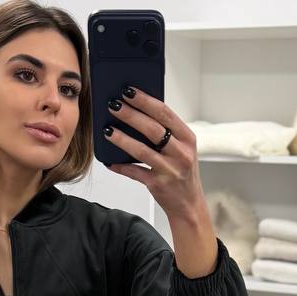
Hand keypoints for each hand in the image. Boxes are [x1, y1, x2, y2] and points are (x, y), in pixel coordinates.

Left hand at [105, 85, 204, 221]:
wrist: (189, 204)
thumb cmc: (181, 172)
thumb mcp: (181, 149)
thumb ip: (166, 132)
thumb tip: (136, 112)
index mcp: (187, 139)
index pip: (165, 113)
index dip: (145, 100)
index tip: (128, 91)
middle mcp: (181, 153)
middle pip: (152, 129)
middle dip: (130, 115)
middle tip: (113, 105)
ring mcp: (170, 170)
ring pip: (142, 150)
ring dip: (122, 139)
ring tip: (107, 129)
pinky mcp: (158, 185)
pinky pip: (135, 173)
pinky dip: (121, 166)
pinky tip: (109, 160)